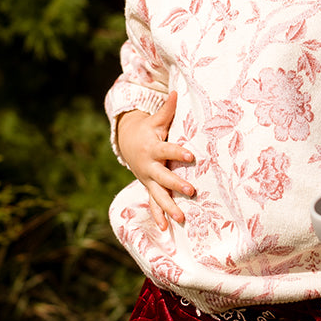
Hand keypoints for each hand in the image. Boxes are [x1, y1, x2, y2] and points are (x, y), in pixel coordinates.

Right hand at [116, 91, 194, 229]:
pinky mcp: (149, 188)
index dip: (178, 152)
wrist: (128, 144)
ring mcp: (148, 180)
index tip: (190, 155)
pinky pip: (153, 204)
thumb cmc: (148, 130)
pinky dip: (158, 216)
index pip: (167, 150)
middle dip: (176, 184)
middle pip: (164, 177)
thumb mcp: (156, 120)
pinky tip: (166, 228)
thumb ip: (167, 109)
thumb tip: (176, 91)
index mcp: (153, 148)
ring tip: (182, 219)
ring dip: (169, 207)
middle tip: (191, 190)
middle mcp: (149, 166)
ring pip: (159, 195)